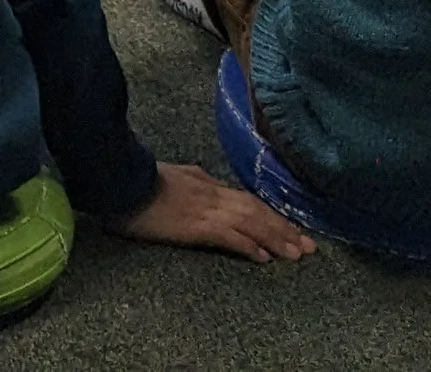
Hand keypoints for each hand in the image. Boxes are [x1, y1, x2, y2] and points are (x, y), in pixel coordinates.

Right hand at [108, 161, 313, 261]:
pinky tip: (263, 258)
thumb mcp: (173, 172)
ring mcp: (206, 209)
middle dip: (284, 229)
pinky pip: (228, 236)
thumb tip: (206, 176)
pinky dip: (247, 245)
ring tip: (296, 254)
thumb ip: (193, 176)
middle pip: (256, 212)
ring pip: (249, 223)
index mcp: (207, 184)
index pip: (248, 201)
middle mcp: (213, 195)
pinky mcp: (195, 225)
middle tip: (310, 247)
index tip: (294, 230)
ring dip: (275, 238)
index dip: (273, 216)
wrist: (121, 179)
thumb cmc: (140, 179)